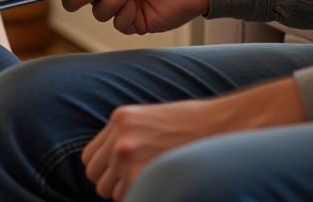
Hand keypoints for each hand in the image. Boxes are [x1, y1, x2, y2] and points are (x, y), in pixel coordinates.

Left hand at [82, 79, 305, 199]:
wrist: (222, 126)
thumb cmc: (192, 124)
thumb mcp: (151, 119)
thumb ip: (128, 135)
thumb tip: (110, 160)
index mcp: (120, 119)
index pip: (90, 156)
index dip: (104, 167)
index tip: (119, 171)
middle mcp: (120, 137)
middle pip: (95, 176)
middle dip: (112, 182)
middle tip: (137, 177)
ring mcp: (129, 158)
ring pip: (109, 192)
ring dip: (126, 191)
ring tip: (152, 177)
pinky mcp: (140, 177)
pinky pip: (127, 198)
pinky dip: (141, 195)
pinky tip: (160, 183)